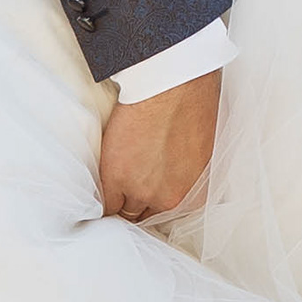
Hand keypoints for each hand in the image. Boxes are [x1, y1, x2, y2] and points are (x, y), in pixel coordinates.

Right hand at [98, 72, 220, 221]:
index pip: (169, 215)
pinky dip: (101, 202)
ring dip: (118, 205)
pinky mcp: (117, 177)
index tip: (145, 199)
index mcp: (196, 193)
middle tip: (126, 198)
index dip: (154, 205)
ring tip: (111, 197)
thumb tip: (175, 172)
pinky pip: (105, 204)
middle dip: (137, 208)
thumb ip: (189, 172)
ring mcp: (142, 191)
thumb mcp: (203, 148)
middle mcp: (171, 199)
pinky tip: (98, 195)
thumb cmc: (195, 103)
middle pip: (147, 217)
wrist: (175, 85)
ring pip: (125, 212)